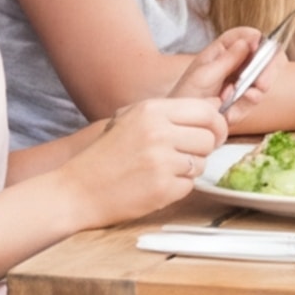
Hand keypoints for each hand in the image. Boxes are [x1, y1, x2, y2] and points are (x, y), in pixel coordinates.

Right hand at [70, 55, 242, 223]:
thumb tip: (213, 104)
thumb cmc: (105, 155)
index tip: (214, 134)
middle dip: (203, 149)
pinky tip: (156, 184)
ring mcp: (162, 161)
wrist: (78, 189)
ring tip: (163, 169)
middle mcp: (159, 132)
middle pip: (209, 138)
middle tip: (187, 155)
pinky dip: (177, 187)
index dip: (216, 124)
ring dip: (189, 169)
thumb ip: (169, 111)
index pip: (205, 111)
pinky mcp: (164, 189)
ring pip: (202, 163)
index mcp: (151, 110)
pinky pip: (190, 186)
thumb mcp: (130, 119)